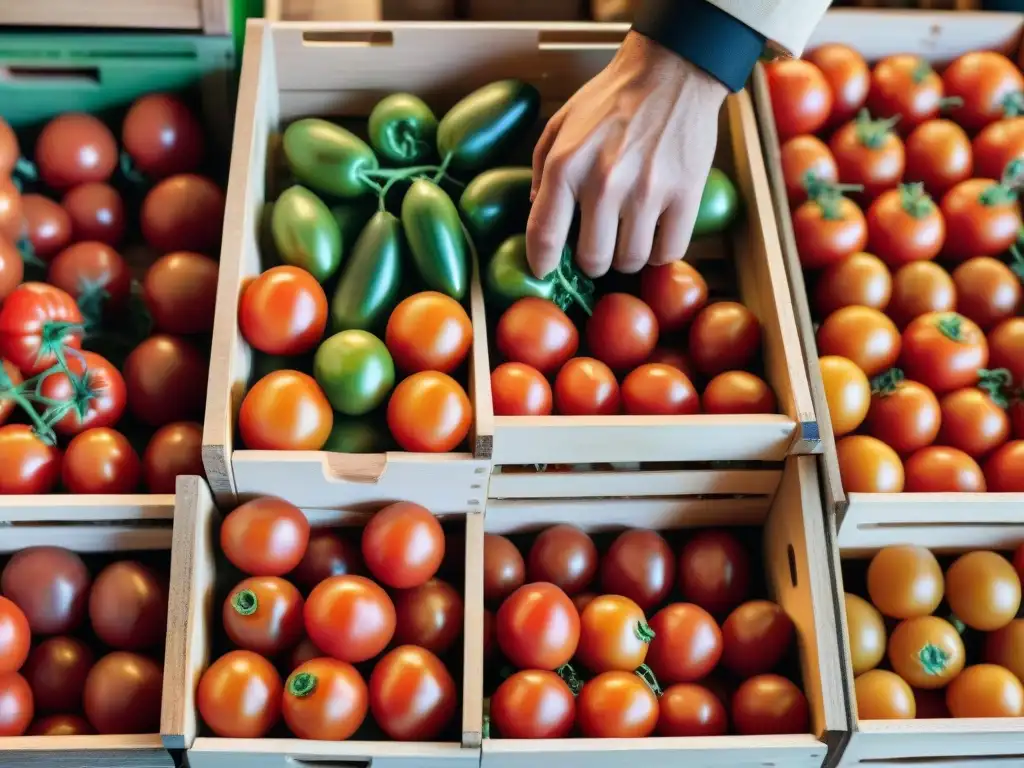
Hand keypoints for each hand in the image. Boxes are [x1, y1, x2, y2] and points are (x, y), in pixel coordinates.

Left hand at [527, 31, 727, 278]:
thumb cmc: (612, 99)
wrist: (671, 71)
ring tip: (628, 236)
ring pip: (631, 261)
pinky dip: (659, 251)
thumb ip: (542, 169)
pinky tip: (655, 233)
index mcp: (566, 165)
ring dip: (627, 257)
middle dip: (593, 261)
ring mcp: (647, 191)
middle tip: (598, 246)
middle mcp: (604, 182)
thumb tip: (535, 213)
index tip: (545, 270)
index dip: (542, 263)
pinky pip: (668, 251)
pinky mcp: (685, 194)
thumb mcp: (561, 124)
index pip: (544, 236)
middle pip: (593, 261)